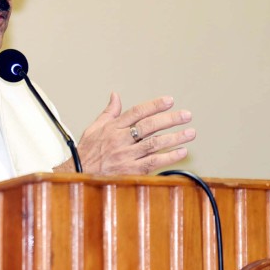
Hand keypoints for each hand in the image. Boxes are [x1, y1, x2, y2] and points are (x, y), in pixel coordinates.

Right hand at [55, 92, 194, 174]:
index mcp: (113, 127)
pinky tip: (181, 152)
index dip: (154, 105)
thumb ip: (109, 112)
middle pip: (149, 126)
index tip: (170, 101)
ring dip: (174, 138)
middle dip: (170, 119)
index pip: (137, 112)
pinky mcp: (131, 171)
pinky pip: (153, 163)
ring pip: (154, 144)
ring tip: (190, 133)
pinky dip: (169, 157)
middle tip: (186, 115)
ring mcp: (126, 156)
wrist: (78, 174)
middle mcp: (120, 140)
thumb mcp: (94, 128)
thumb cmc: (87, 152)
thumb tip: (115, 95)